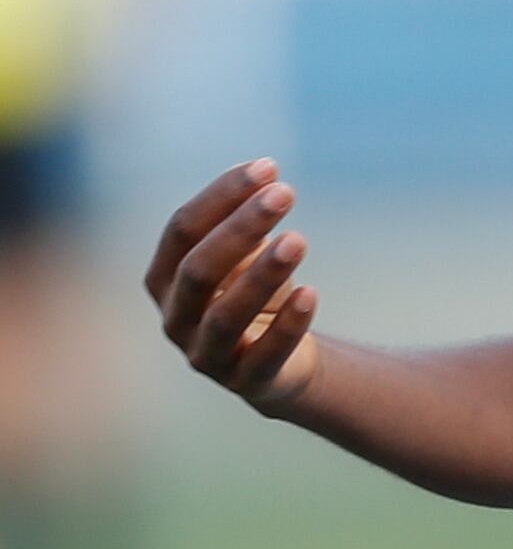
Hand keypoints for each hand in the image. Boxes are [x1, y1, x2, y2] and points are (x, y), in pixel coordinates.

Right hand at [145, 159, 323, 410]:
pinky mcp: (246, 382)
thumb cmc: (254, 291)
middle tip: (285, 193)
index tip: (268, 166)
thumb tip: (265, 175)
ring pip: (225, 316)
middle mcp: (176, 317)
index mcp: (166, 277)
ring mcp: (206, 354)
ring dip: (262, 275)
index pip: (182, 230)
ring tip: (298, 239)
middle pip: (199, 269)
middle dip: (240, 228)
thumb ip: (246, 219)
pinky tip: (311, 294)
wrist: (279, 360)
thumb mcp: (246, 253)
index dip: (221, 195)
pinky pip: (264, 356)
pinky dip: (287, 325)